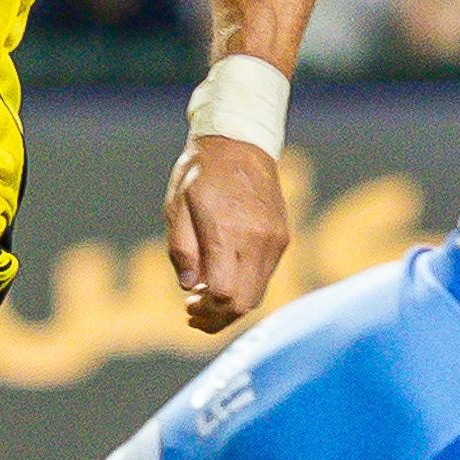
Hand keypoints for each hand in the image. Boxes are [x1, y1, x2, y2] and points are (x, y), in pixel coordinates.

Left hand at [164, 135, 287, 332]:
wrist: (240, 141)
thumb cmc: (201, 172)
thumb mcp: (176, 207)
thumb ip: (181, 250)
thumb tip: (189, 287)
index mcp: (227, 232)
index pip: (223, 294)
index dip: (206, 312)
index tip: (188, 308)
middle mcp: (258, 240)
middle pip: (244, 302)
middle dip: (218, 318)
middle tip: (194, 314)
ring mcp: (275, 240)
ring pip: (257, 293)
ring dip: (231, 305)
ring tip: (205, 299)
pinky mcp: (282, 237)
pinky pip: (265, 275)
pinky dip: (244, 287)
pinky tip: (224, 279)